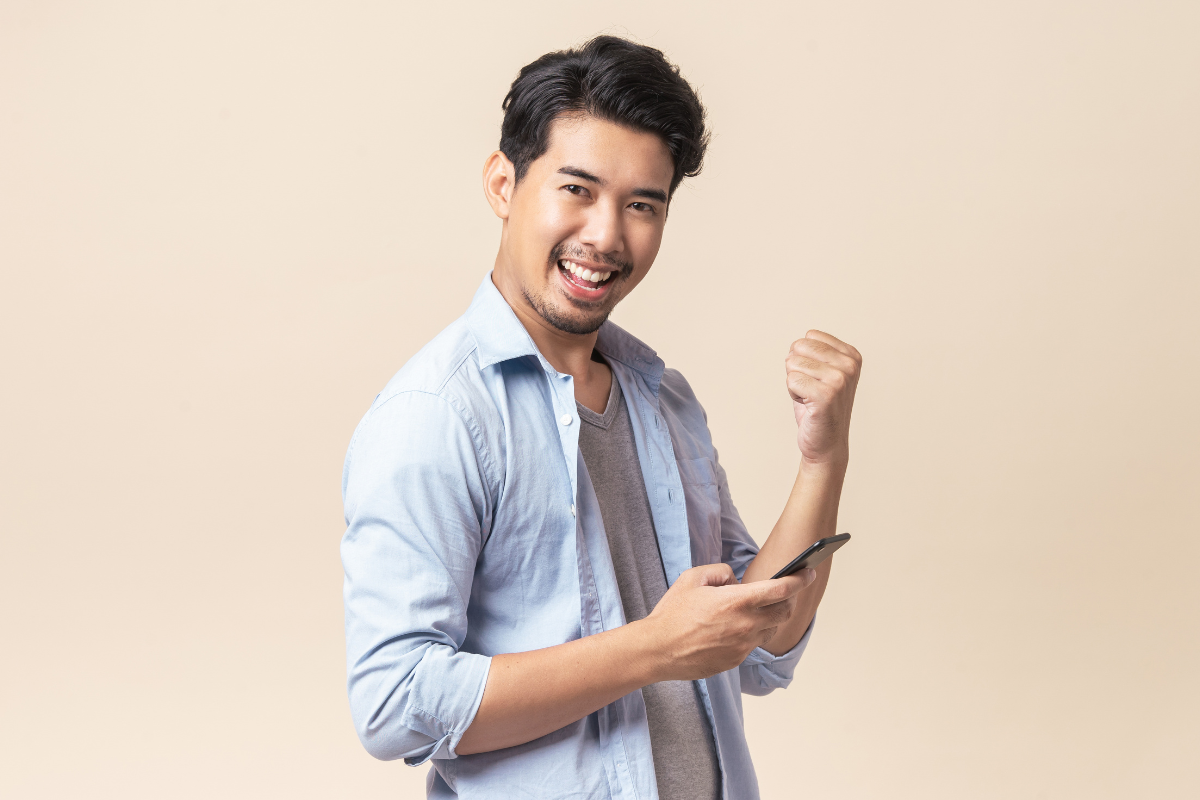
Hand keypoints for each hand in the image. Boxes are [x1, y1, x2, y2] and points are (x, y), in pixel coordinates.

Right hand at [640, 563, 815, 680]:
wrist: (658, 649)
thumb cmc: (673, 613)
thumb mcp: (693, 578)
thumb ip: (720, 572)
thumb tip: (734, 581)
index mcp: (737, 601)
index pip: (781, 590)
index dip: (799, 579)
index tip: (808, 573)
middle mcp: (746, 625)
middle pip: (783, 612)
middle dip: (786, 601)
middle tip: (777, 594)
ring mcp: (742, 646)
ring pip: (769, 631)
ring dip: (766, 620)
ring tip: (746, 613)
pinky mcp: (735, 661)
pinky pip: (751, 645)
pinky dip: (748, 635)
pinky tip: (728, 631)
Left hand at [786, 330, 861, 465]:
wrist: (826, 444)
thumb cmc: (819, 407)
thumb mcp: (822, 372)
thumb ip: (814, 353)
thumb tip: (795, 345)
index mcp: (852, 355)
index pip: (810, 336)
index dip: (805, 358)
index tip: (817, 378)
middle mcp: (849, 365)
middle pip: (799, 347)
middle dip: (797, 369)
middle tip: (811, 389)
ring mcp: (840, 379)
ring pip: (792, 364)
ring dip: (795, 384)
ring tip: (811, 399)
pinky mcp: (826, 394)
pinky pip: (791, 380)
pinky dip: (793, 395)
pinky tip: (808, 406)